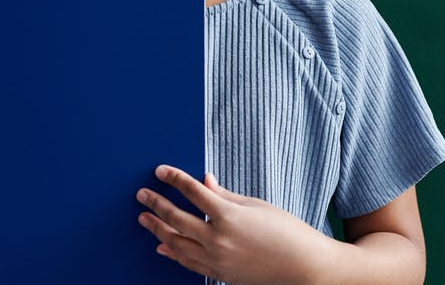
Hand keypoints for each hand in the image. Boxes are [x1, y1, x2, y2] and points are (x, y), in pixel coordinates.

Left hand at [136, 165, 331, 284]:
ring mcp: (217, 259)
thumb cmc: (286, 231)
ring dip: (158, 229)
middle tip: (142, 195)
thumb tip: (205, 180)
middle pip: (177, 218)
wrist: (302, 265)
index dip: (175, 179)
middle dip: (157, 204)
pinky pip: (188, 262)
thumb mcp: (257, 206)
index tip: (160, 171)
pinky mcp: (219, 273)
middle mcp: (218, 239)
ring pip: (177, 242)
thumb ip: (226, 195)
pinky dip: (173, 252)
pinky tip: (162, 245)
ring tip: (144, 219)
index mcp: (229, 216)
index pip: (193, 192)